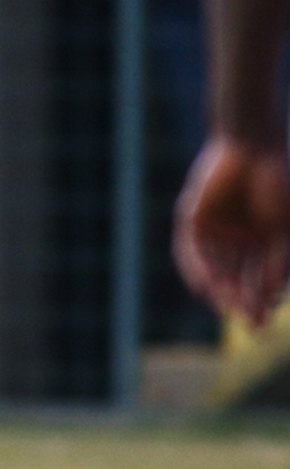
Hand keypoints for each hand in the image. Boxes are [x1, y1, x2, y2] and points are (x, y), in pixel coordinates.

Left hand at [174, 134, 289, 326]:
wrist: (255, 147)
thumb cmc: (277, 184)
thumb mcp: (282, 231)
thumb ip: (276, 263)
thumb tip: (268, 297)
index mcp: (260, 239)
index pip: (258, 276)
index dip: (261, 297)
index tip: (266, 315)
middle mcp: (234, 236)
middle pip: (235, 275)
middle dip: (241, 298)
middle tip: (250, 321)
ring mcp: (212, 227)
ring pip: (213, 266)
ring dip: (220, 288)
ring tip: (228, 307)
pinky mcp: (191, 216)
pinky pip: (188, 249)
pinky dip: (194, 268)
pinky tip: (203, 287)